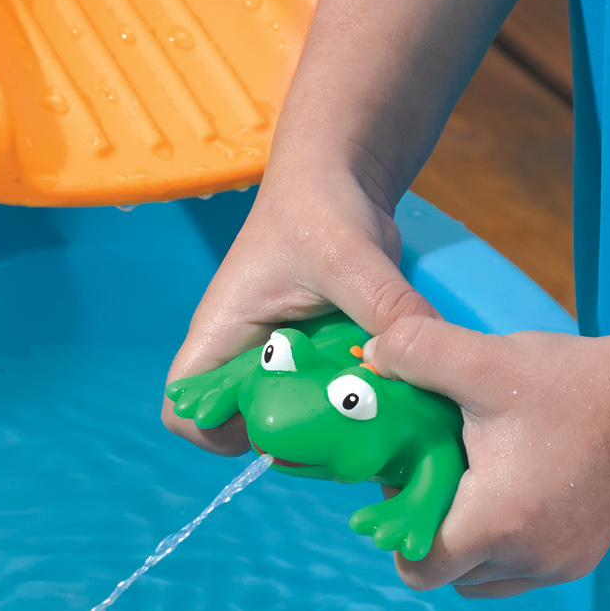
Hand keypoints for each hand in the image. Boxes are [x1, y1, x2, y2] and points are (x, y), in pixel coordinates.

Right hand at [162, 171, 441, 454]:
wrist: (339, 174)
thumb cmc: (319, 206)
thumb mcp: (351, 256)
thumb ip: (386, 306)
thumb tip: (426, 353)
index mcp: (221, 331)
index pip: (183, 406)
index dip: (212, 430)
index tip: (272, 425)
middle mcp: (241, 352)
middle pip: (238, 423)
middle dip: (286, 437)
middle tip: (338, 430)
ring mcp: (276, 356)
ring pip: (285, 414)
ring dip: (323, 424)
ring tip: (368, 417)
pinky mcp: (312, 352)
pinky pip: (321, 395)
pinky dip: (350, 403)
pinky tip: (388, 397)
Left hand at [365, 315, 609, 597]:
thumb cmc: (572, 382)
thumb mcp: (484, 359)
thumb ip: (415, 352)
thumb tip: (369, 358)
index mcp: (497, 524)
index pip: (420, 568)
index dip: (399, 530)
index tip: (409, 482)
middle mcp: (529, 560)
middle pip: (449, 574)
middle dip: (431, 531)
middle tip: (438, 472)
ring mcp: (560, 565)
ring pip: (483, 578)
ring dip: (467, 542)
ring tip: (474, 480)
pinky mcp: (581, 558)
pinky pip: (520, 570)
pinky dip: (503, 542)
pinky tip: (508, 486)